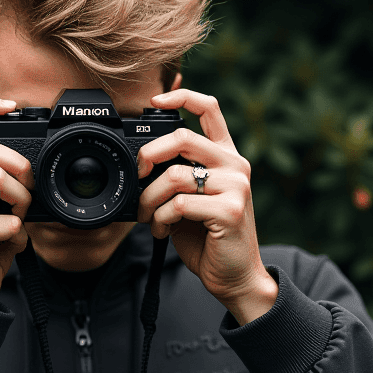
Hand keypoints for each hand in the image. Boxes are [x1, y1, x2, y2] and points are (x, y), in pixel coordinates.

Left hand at [136, 89, 277, 324]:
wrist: (235, 277)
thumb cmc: (208, 238)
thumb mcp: (190, 199)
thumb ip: (177, 175)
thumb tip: (140, 162)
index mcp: (226, 156)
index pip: (209, 108)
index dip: (181, 96)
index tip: (154, 101)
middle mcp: (235, 165)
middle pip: (182, 138)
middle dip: (148, 156)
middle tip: (137, 178)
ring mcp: (236, 186)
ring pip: (174, 176)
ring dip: (149, 199)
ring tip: (148, 216)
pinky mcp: (230, 210)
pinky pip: (179, 204)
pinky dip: (160, 219)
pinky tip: (161, 230)